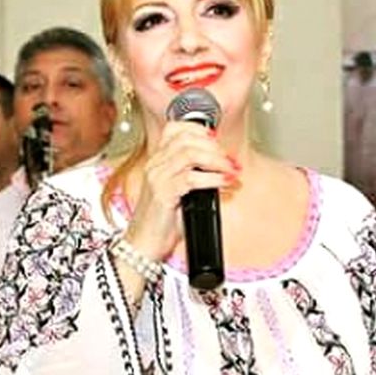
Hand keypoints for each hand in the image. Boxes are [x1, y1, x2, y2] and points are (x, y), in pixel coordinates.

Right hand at [125, 121, 236, 261]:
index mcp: (157, 160)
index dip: (199, 130)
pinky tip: (225, 183)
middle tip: (231, 160)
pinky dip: (213, 178)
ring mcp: (157, 178)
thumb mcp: (179, 192)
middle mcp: (155, 165)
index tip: (217, 140)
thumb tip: (224, 169)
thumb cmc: (162, 222)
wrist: (144, 245)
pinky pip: (191, 178)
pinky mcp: (163, 193)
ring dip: (217, 160)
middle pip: (187, 139)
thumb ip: (195, 176)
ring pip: (190, 154)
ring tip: (232, 170)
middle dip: (215, 147)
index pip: (174, 129)